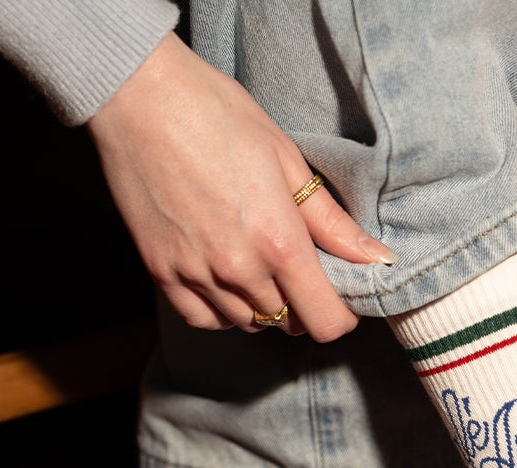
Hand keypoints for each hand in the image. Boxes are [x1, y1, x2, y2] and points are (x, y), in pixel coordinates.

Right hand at [86, 33, 395, 337]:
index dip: (340, 315)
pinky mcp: (161, 273)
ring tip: (257, 262)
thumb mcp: (288, 160)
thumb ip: (333, 223)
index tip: (340, 297)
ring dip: (261, 305)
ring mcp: (196, 275)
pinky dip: (221, 310)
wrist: (137, 94)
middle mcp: (239, 270)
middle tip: (295, 265)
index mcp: (279, 244)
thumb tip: (378, 259)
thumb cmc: (217, 114)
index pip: (325, 321)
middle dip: (301, 303)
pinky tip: (225, 278)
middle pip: (287, 323)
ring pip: (247, 324)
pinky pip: (204, 319)